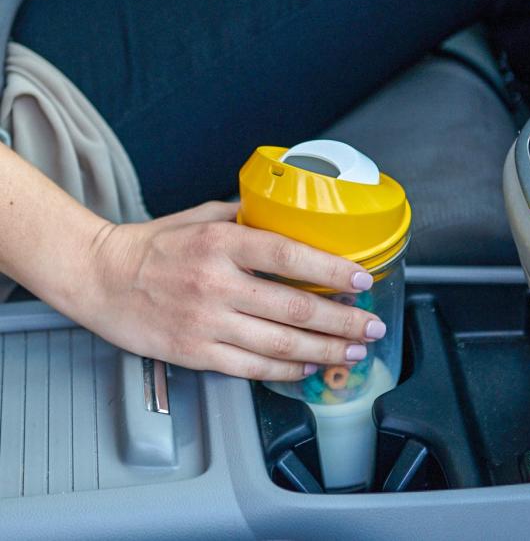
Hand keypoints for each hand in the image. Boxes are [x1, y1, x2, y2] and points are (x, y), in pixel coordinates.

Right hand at [77, 201, 384, 380]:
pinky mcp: (195, 352)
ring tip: (352, 351)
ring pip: (280, 343)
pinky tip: (309, 366)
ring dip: (324, 350)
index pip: (290, 255)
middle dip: (343, 320)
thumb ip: (247, 219)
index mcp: (220, 242)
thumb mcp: (201, 217)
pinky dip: (286, 370)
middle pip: (295, 307)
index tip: (362, 280)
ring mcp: (206, 322)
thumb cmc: (152, 246)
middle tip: (372, 327)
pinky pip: (252, 367)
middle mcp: (216, 283)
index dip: (332, 269)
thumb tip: (292, 222)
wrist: (99, 277)